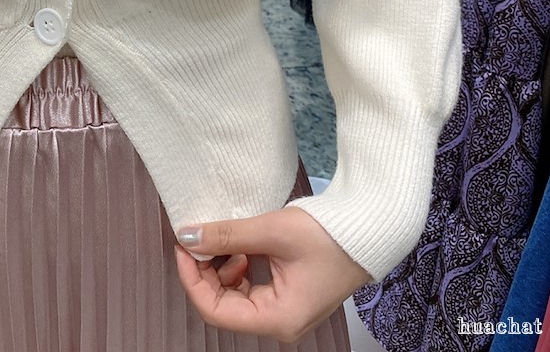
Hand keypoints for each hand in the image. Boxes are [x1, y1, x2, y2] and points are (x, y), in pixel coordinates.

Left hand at [173, 206, 372, 343]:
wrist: (367, 228)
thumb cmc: (329, 235)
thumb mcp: (270, 231)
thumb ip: (226, 236)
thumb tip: (188, 235)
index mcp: (278, 318)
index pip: (215, 311)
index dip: (191, 278)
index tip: (182, 246)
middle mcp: (280, 322)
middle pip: (222, 305)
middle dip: (204, 271)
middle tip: (194, 237)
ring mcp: (284, 310)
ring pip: (233, 296)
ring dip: (219, 268)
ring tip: (219, 239)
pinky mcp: (287, 295)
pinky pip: (249, 288)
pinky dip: (236, 267)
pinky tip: (239, 246)